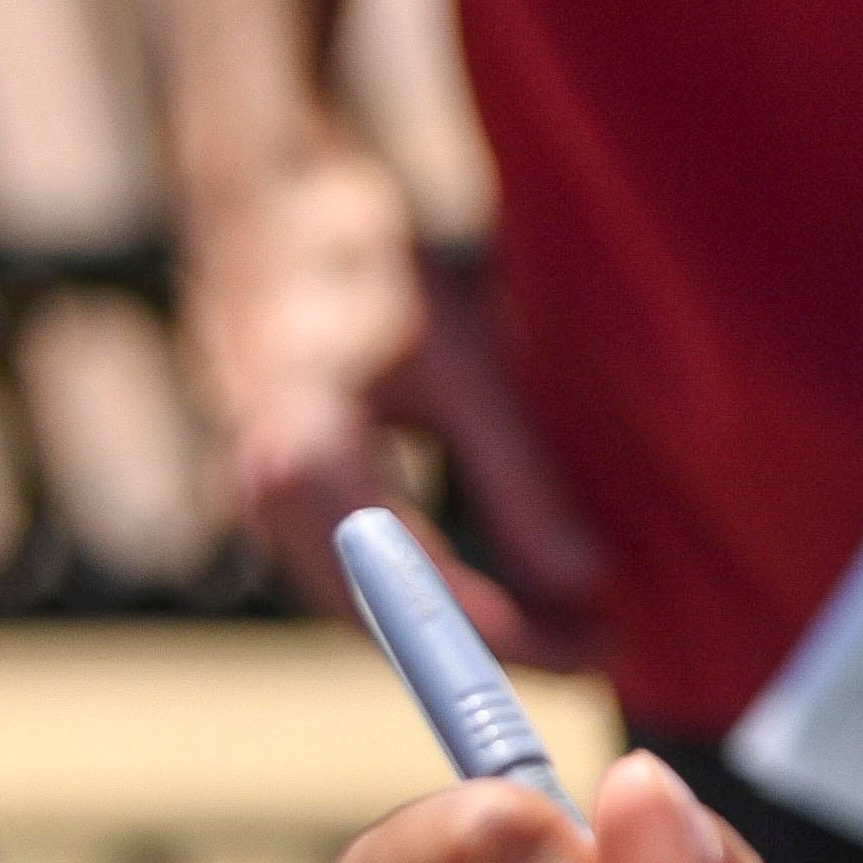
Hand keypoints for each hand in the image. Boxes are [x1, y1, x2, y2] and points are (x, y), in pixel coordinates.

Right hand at [187, 129, 606, 662]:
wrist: (274, 210)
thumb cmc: (374, 269)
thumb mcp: (467, 366)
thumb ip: (521, 481)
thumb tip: (586, 584)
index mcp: (309, 463)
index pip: (422, 596)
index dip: (518, 634)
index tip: (600, 647)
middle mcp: (267, 495)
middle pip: (389, 623)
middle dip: (499, 646)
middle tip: (602, 651)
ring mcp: (260, 498)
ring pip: (369, 608)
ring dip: (467, 630)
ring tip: (572, 629)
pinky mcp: (275, 494)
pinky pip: (356, 574)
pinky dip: (431, 596)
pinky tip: (509, 594)